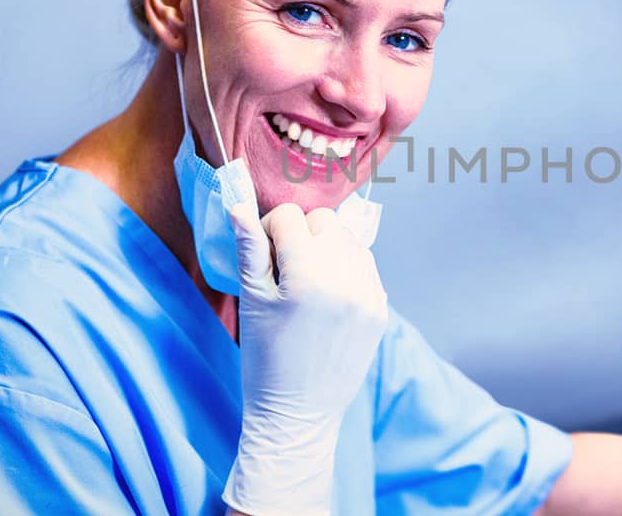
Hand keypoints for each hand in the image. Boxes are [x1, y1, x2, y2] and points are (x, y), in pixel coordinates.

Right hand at [222, 203, 389, 515]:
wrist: (298, 414)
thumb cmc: (265, 360)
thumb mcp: (252, 302)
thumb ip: (250, 250)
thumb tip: (239, 206)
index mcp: (308, 275)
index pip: (290, 217)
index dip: (269, 228)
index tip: (262, 254)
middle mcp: (346, 279)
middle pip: (325, 221)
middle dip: (301, 234)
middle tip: (284, 267)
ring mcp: (370, 294)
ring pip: (349, 241)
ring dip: (327, 250)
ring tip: (306, 282)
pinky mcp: (382, 309)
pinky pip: (365, 267)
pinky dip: (346, 271)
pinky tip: (327, 297)